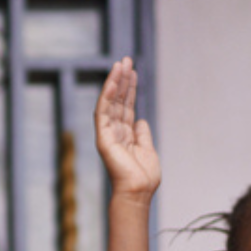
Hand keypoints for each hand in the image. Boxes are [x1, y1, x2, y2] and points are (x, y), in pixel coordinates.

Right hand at [94, 57, 159, 198]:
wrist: (138, 191)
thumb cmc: (144, 176)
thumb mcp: (148, 149)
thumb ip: (143, 134)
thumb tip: (141, 120)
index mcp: (125, 134)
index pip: (126, 106)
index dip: (129, 89)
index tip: (133, 71)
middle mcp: (114, 131)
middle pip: (118, 100)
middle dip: (122, 79)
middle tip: (126, 59)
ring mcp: (107, 133)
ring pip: (110, 102)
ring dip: (115, 82)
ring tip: (121, 63)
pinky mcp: (103, 137)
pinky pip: (103, 112)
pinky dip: (107, 95)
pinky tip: (113, 81)